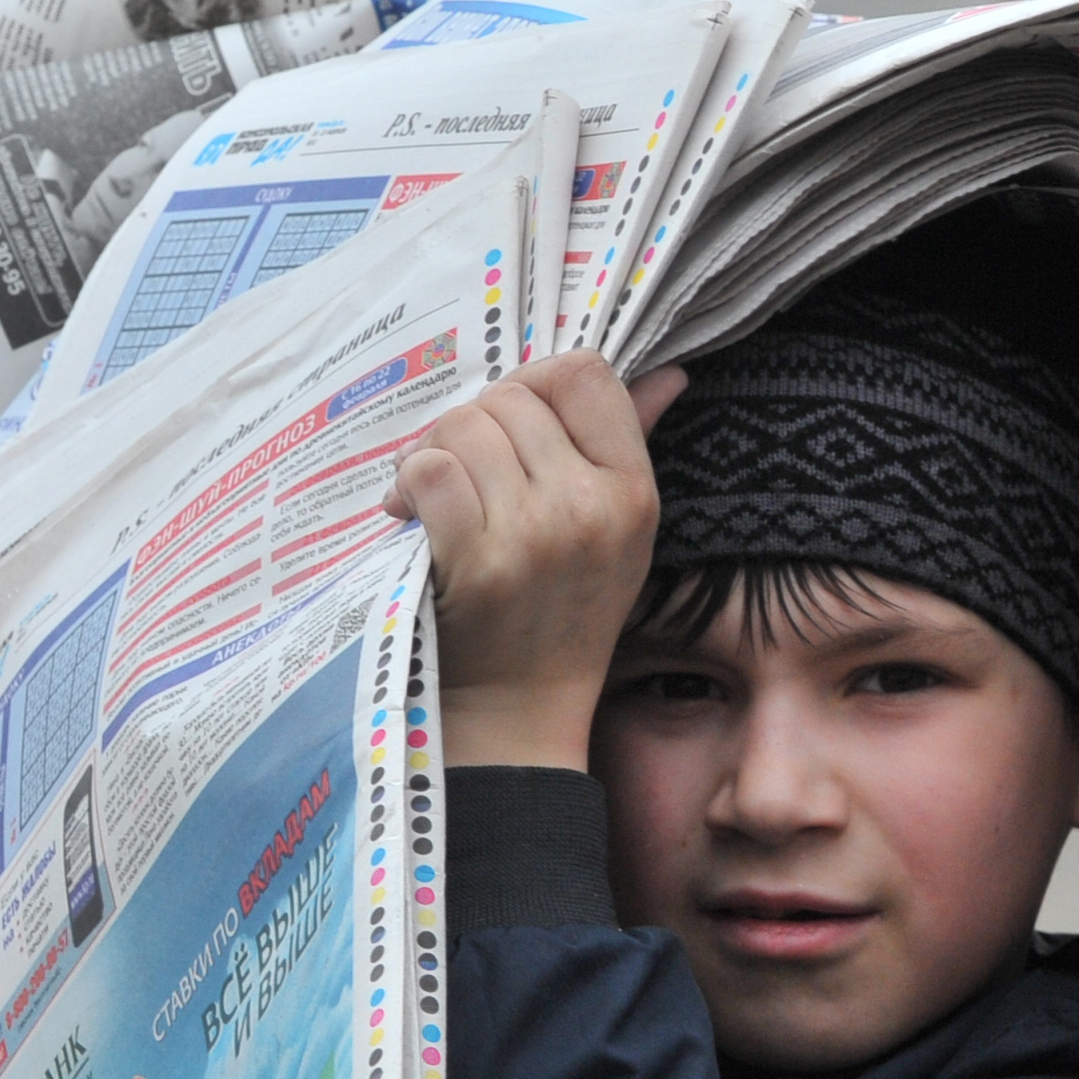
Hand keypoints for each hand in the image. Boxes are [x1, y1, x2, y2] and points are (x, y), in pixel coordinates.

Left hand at [384, 359, 687, 769]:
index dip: (536, 380)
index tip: (513, 420)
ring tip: (437, 495)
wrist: (518, 706)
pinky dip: (410, 484)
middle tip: (464, 468)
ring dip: (434, 452)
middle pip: (511, 397)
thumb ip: (633, 442)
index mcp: (635, 490)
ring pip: (465, 425)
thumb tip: (668, 374)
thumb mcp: (622, 531)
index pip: (586, 372)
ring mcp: (536, 532)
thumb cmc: (564, 610)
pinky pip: (432, 469)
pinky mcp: (479, 559)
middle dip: (474, 424)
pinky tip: (411, 514)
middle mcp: (593, 505)